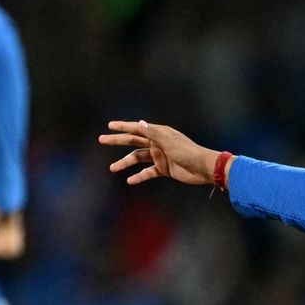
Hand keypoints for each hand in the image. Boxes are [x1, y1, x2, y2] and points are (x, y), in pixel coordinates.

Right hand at [99, 120, 219, 185]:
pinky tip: (130, 180)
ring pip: (138, 158)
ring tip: (112, 168)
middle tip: (102, 140)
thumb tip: (139, 123)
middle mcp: (157, 143)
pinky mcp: (163, 169)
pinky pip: (148, 172)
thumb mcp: (169, 141)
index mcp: (159, 133)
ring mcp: (159, 156)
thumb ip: (153, 133)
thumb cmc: (188, 152)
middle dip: (117, 141)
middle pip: (133, 141)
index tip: (109, 126)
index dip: (123, 126)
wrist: (203, 168)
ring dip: (125, 163)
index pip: (137, 128)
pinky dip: (139, 176)